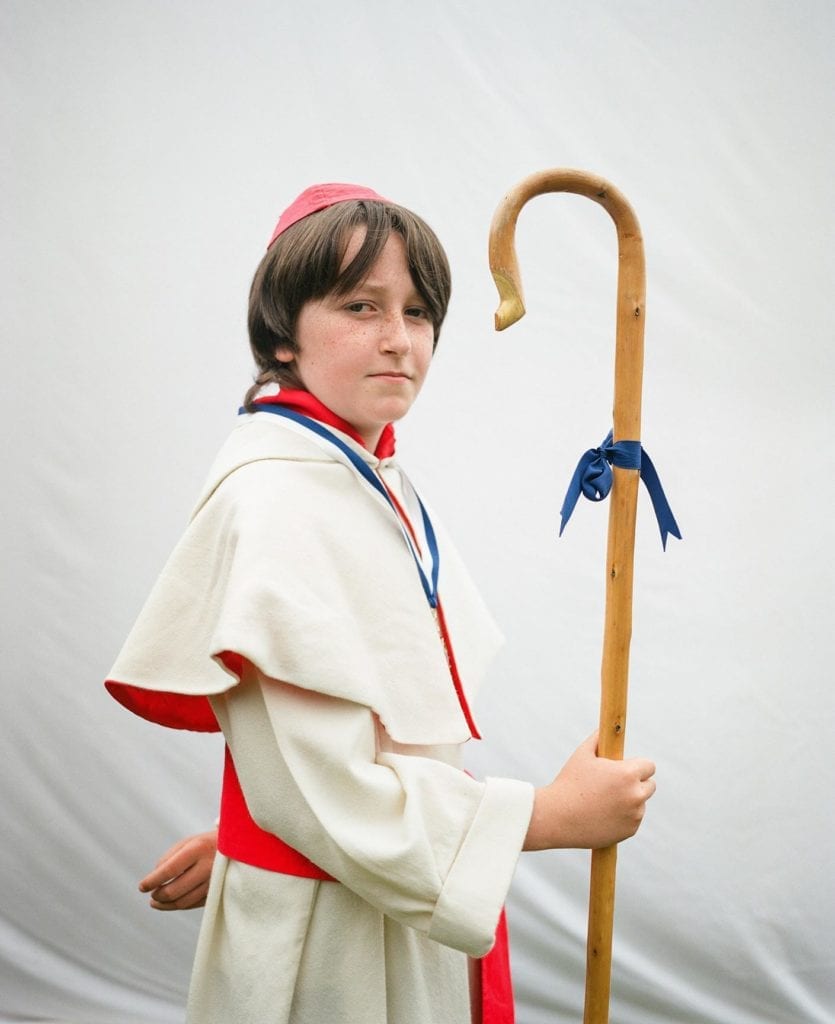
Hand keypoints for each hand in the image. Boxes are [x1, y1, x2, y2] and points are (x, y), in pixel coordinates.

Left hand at [138, 830, 217, 909]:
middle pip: (175, 890)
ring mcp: (214, 882)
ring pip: (183, 901)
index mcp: (197, 849)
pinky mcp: (218, 892)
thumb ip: (169, 858)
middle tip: (151, 894)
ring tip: (156, 901)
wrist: (239, 846)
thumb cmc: (206, 843)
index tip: (142, 887)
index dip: (152, 881)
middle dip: (158, 895)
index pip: (169, 870)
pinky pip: (193, 904)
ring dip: (166, 904)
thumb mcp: (188, 842)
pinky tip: (170, 903)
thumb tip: (154, 879)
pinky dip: (179, 905)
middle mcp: (207, 866)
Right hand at [524, 733, 655, 851]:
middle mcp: (635, 795)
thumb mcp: (582, 755)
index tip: (628, 766)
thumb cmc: (569, 782)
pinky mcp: (629, 831)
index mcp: (627, 774)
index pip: (649, 766)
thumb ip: (598, 739)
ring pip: (640, 803)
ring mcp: (634, 815)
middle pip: (650, 785)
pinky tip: (602, 814)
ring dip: (629, 801)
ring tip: (603, 800)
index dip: (638, 765)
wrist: (558, 818)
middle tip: (616, 783)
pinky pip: (632, 820)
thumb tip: (605, 728)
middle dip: (637, 782)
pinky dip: (623, 817)